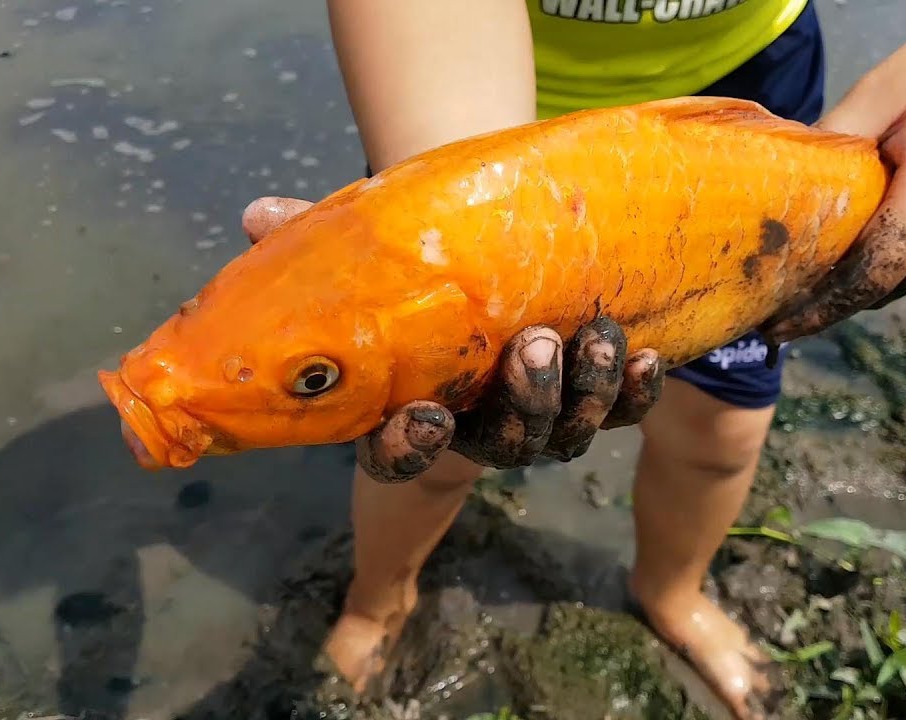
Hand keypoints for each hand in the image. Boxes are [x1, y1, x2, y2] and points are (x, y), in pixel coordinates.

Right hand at [242, 196, 665, 481]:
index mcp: (412, 413)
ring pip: (566, 431)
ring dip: (586, 391)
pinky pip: (619, 408)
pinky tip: (649, 355)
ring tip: (598, 336)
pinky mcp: (589, 395)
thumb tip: (256, 215)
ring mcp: (538, 417)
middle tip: (534, 345)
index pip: (402, 455)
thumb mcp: (361, 267)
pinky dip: (635, 389)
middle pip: (505, 443)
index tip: (427, 417)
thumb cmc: (410, 281)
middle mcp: (478, 428)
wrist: (478, 274)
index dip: (414, 447)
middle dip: (525, 402)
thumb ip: (310, 245)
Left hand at [759, 0, 905, 341]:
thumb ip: (832, 141)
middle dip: (836, 298)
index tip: (781, 327)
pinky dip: (898, 260)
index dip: (825, 306)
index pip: (877, 269)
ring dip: (869, 280)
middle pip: (890, 283)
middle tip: (783, 299)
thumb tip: (782, 187)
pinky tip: (869, 240)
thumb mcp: (882, 90)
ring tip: (819, 271)